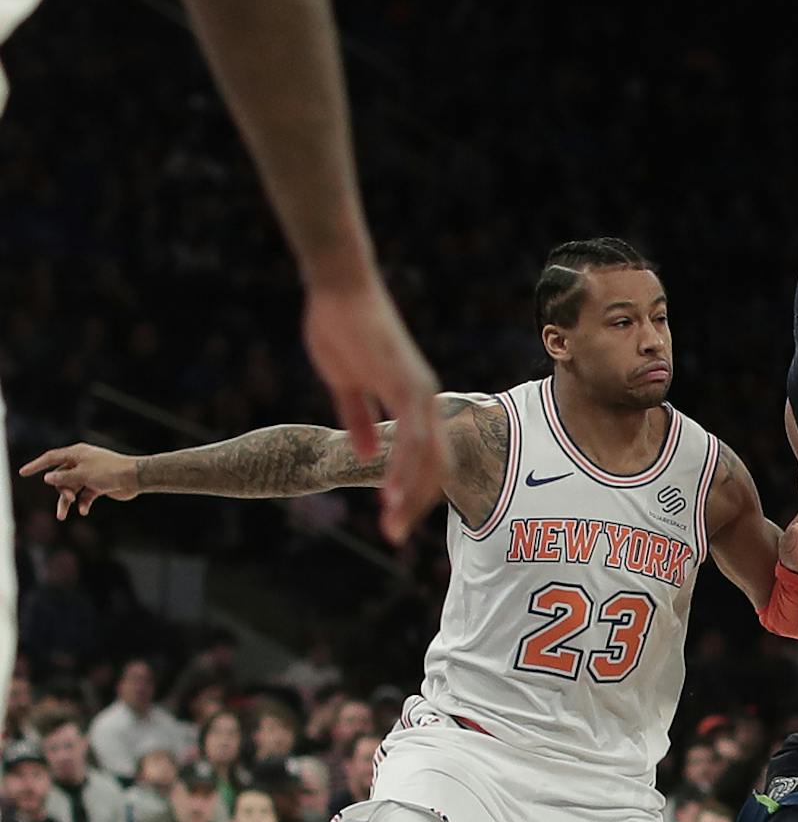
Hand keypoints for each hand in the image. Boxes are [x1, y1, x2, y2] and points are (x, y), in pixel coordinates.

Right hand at [21, 444, 141, 518]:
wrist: (135, 478)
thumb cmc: (110, 472)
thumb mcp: (83, 475)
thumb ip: (64, 478)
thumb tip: (47, 478)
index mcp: (76, 454)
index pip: (51, 458)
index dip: (36, 465)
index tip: (23, 472)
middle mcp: (82, 463)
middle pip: (61, 477)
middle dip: (61, 489)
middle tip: (68, 498)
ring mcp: (90, 475)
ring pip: (72, 488)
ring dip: (67, 501)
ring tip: (62, 516)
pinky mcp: (99, 486)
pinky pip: (85, 496)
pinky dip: (83, 503)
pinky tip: (83, 511)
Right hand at [301, 277, 446, 542]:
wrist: (339, 286)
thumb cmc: (341, 327)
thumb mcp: (346, 383)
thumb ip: (358, 418)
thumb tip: (365, 454)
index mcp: (413, 401)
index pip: (425, 458)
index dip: (412, 489)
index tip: (393, 516)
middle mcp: (425, 399)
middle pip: (435, 465)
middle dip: (417, 503)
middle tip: (395, 535)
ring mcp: (419, 391)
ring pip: (427, 457)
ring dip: (411, 494)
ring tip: (393, 523)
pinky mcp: (406, 382)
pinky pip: (413, 435)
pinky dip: (405, 467)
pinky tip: (393, 492)